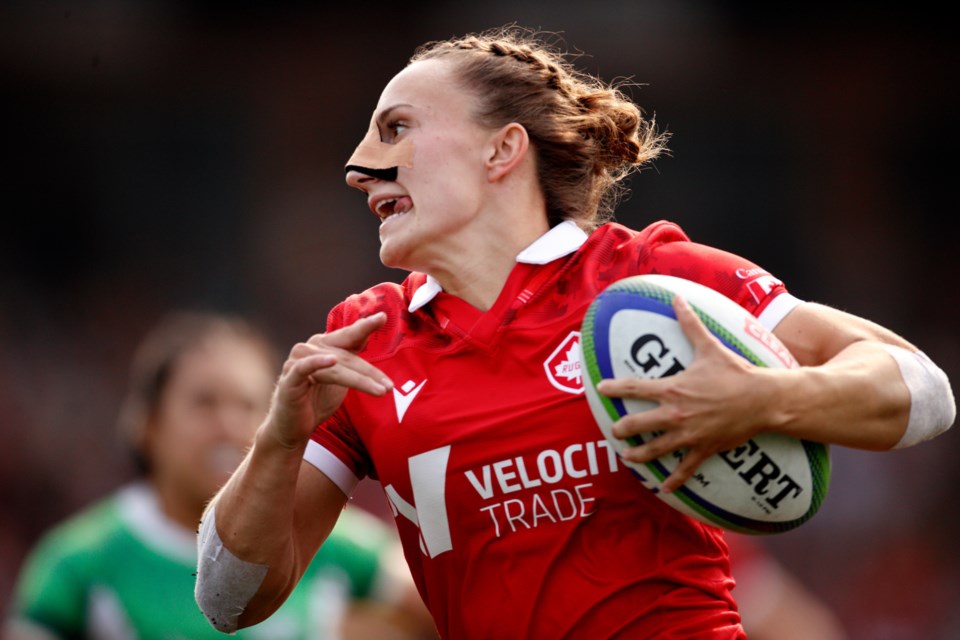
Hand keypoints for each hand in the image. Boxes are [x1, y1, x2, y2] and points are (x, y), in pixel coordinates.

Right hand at [268, 312, 393, 449]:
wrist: (294, 428)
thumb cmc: (317, 400)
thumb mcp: (341, 378)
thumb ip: (351, 360)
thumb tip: (368, 340)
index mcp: (324, 345)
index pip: (349, 335)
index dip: (365, 326)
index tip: (383, 317)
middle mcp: (310, 348)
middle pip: (347, 357)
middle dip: (370, 372)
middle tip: (390, 386)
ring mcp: (297, 362)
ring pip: (335, 367)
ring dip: (359, 379)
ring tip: (381, 390)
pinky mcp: (289, 379)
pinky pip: (304, 368)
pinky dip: (317, 362)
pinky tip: (331, 360)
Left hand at [596, 296, 773, 492]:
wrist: (763, 399)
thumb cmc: (734, 371)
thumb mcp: (709, 346)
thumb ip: (689, 323)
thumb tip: (677, 297)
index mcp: (673, 389)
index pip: (635, 388)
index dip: (614, 387)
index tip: (600, 388)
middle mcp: (676, 414)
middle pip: (638, 424)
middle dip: (622, 428)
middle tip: (613, 430)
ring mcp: (689, 435)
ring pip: (656, 449)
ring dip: (638, 455)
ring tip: (625, 457)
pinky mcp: (703, 449)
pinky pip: (685, 469)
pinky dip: (673, 480)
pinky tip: (661, 488)